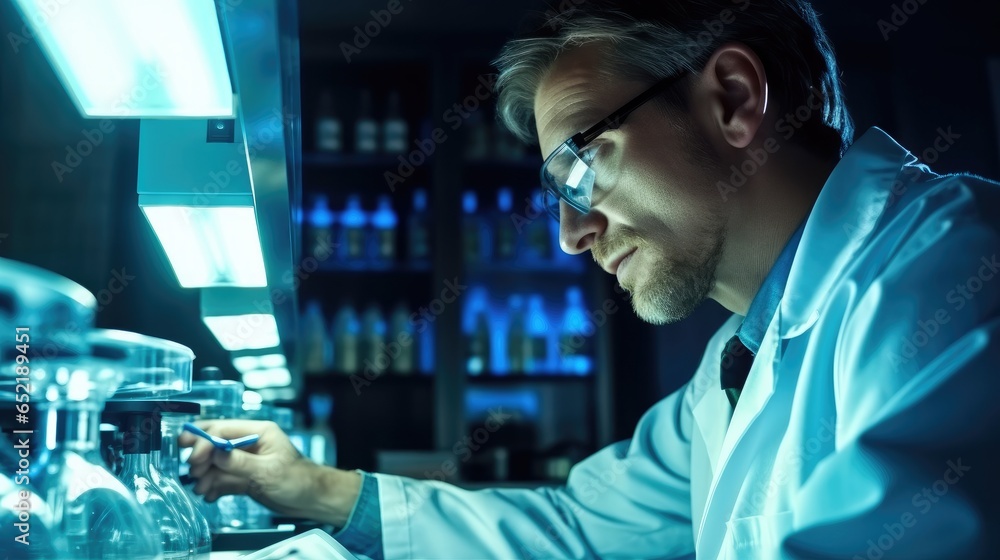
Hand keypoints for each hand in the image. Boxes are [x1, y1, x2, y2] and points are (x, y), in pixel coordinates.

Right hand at [179, 419, 360, 526]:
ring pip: (216, 463)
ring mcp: (245, 461)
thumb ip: (240, 462)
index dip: (205, 441)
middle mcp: (250, 443)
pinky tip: (209, 496)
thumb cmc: (299, 480)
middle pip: (215, 443)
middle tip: (192, 472)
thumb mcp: (269, 471)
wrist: (312, 500)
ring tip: (201, 488)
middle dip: (201, 457)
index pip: (223, 429)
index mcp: (259, 432)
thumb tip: (215, 452)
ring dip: (205, 475)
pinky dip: (213, 486)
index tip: (194, 457)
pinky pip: (222, 478)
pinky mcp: (244, 477)